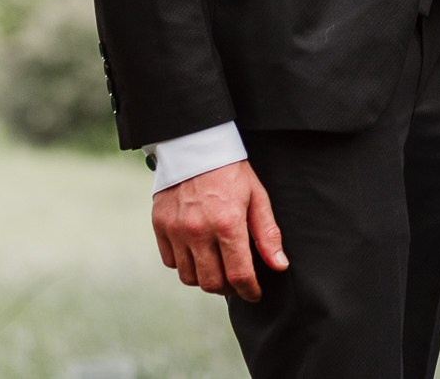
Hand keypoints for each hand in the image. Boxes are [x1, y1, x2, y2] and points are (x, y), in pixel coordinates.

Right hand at [151, 160, 288, 301]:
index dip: (249, 290)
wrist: (195, 146)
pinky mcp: (160, 227)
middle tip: (237, 281)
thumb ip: (267, 234)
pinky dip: (184, 265)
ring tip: (218, 268)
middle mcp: (199, 231)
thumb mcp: (257, 197)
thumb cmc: (231, 171)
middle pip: (211, 282)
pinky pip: (170, 262)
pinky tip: (197, 254)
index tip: (254, 294)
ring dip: (205, 279)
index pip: (238, 274)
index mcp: (227, 223)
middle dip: (228, 288)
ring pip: (189, 277)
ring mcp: (176, 230)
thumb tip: (279, 265)